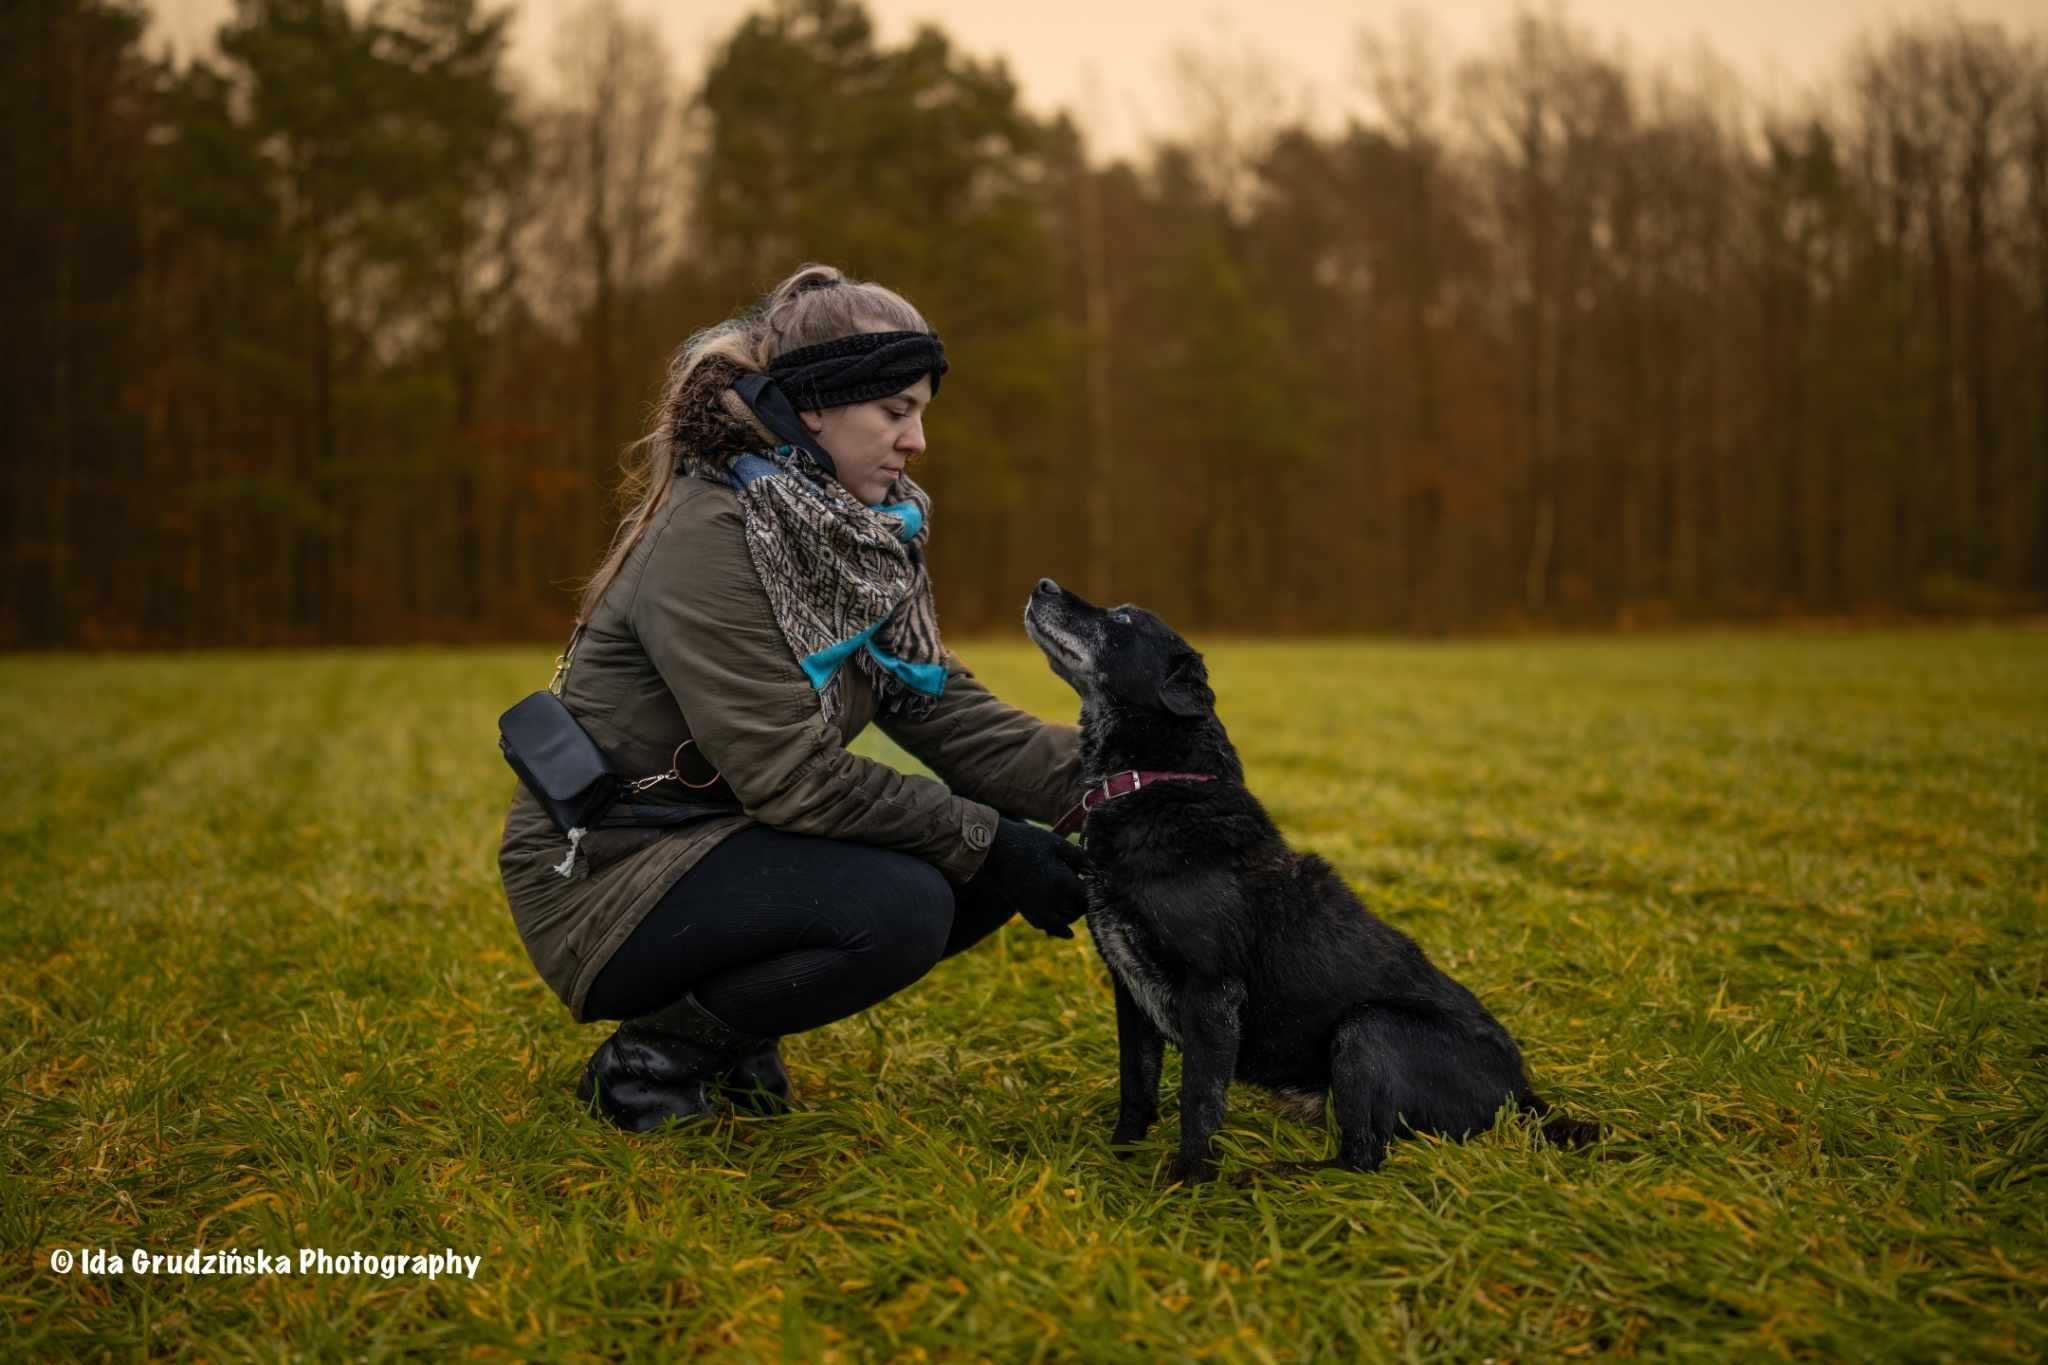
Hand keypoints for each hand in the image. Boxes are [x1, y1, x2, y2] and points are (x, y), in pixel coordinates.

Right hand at [968, 816, 1088, 938]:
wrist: (993, 848)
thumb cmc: (1026, 841)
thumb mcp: (1056, 843)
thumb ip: (1079, 858)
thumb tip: (1096, 871)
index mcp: (1062, 882)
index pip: (1088, 897)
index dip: (1094, 892)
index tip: (1094, 884)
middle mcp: (1051, 900)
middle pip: (1078, 911)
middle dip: (1083, 902)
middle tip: (1082, 889)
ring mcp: (1037, 908)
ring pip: (1064, 921)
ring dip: (1071, 913)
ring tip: (1072, 901)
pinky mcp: (1026, 911)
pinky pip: (1047, 926)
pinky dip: (1058, 929)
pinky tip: (1067, 932)